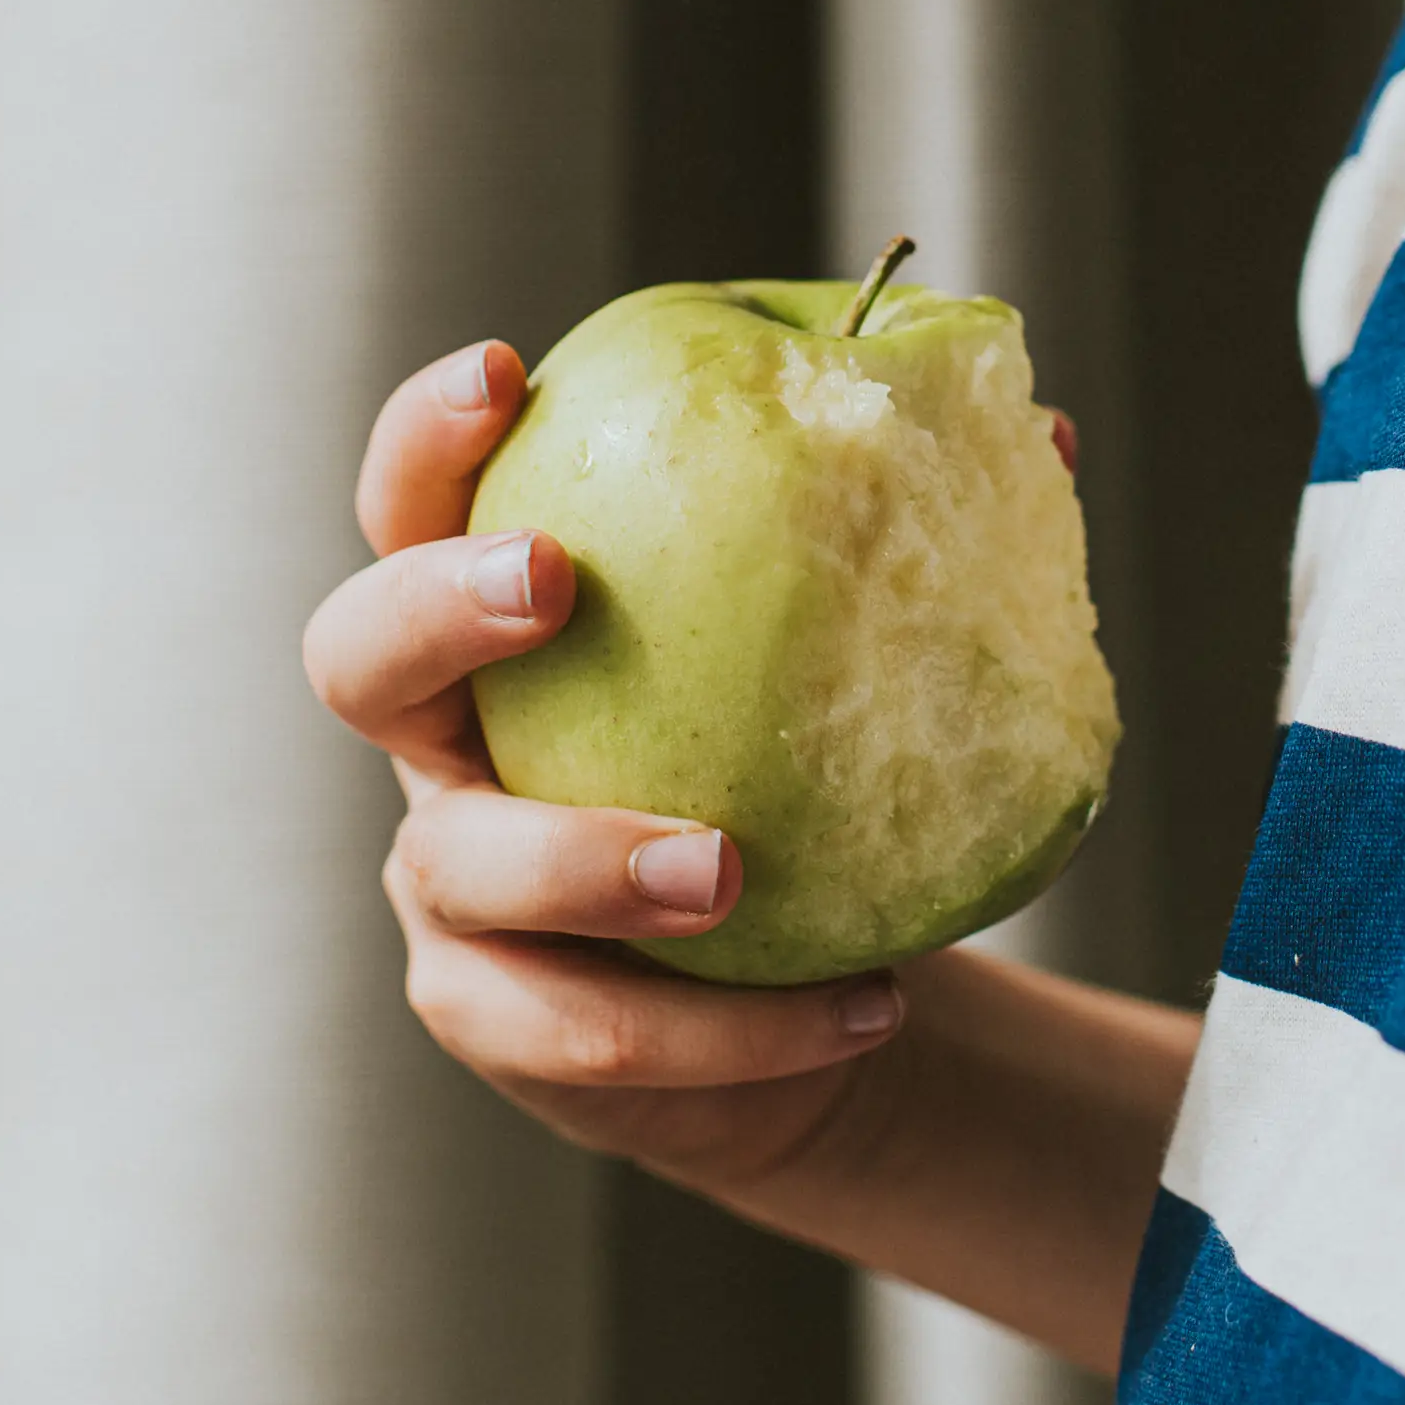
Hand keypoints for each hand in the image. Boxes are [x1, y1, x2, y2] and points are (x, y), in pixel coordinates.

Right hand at [303, 339, 907, 1189]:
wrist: (817, 997)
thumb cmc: (813, 779)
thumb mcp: (854, 664)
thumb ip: (916, 545)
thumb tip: (1045, 428)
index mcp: (499, 626)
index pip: (415, 505)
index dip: (430, 437)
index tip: (506, 371)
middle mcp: (444, 745)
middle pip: (359, 659)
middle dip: (438, 604)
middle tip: (555, 581)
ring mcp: (451, 890)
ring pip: (465, 868)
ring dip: (590, 860)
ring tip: (733, 869)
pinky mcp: (501, 1020)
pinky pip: (588, 1033)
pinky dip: (732, 1031)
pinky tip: (871, 1005)